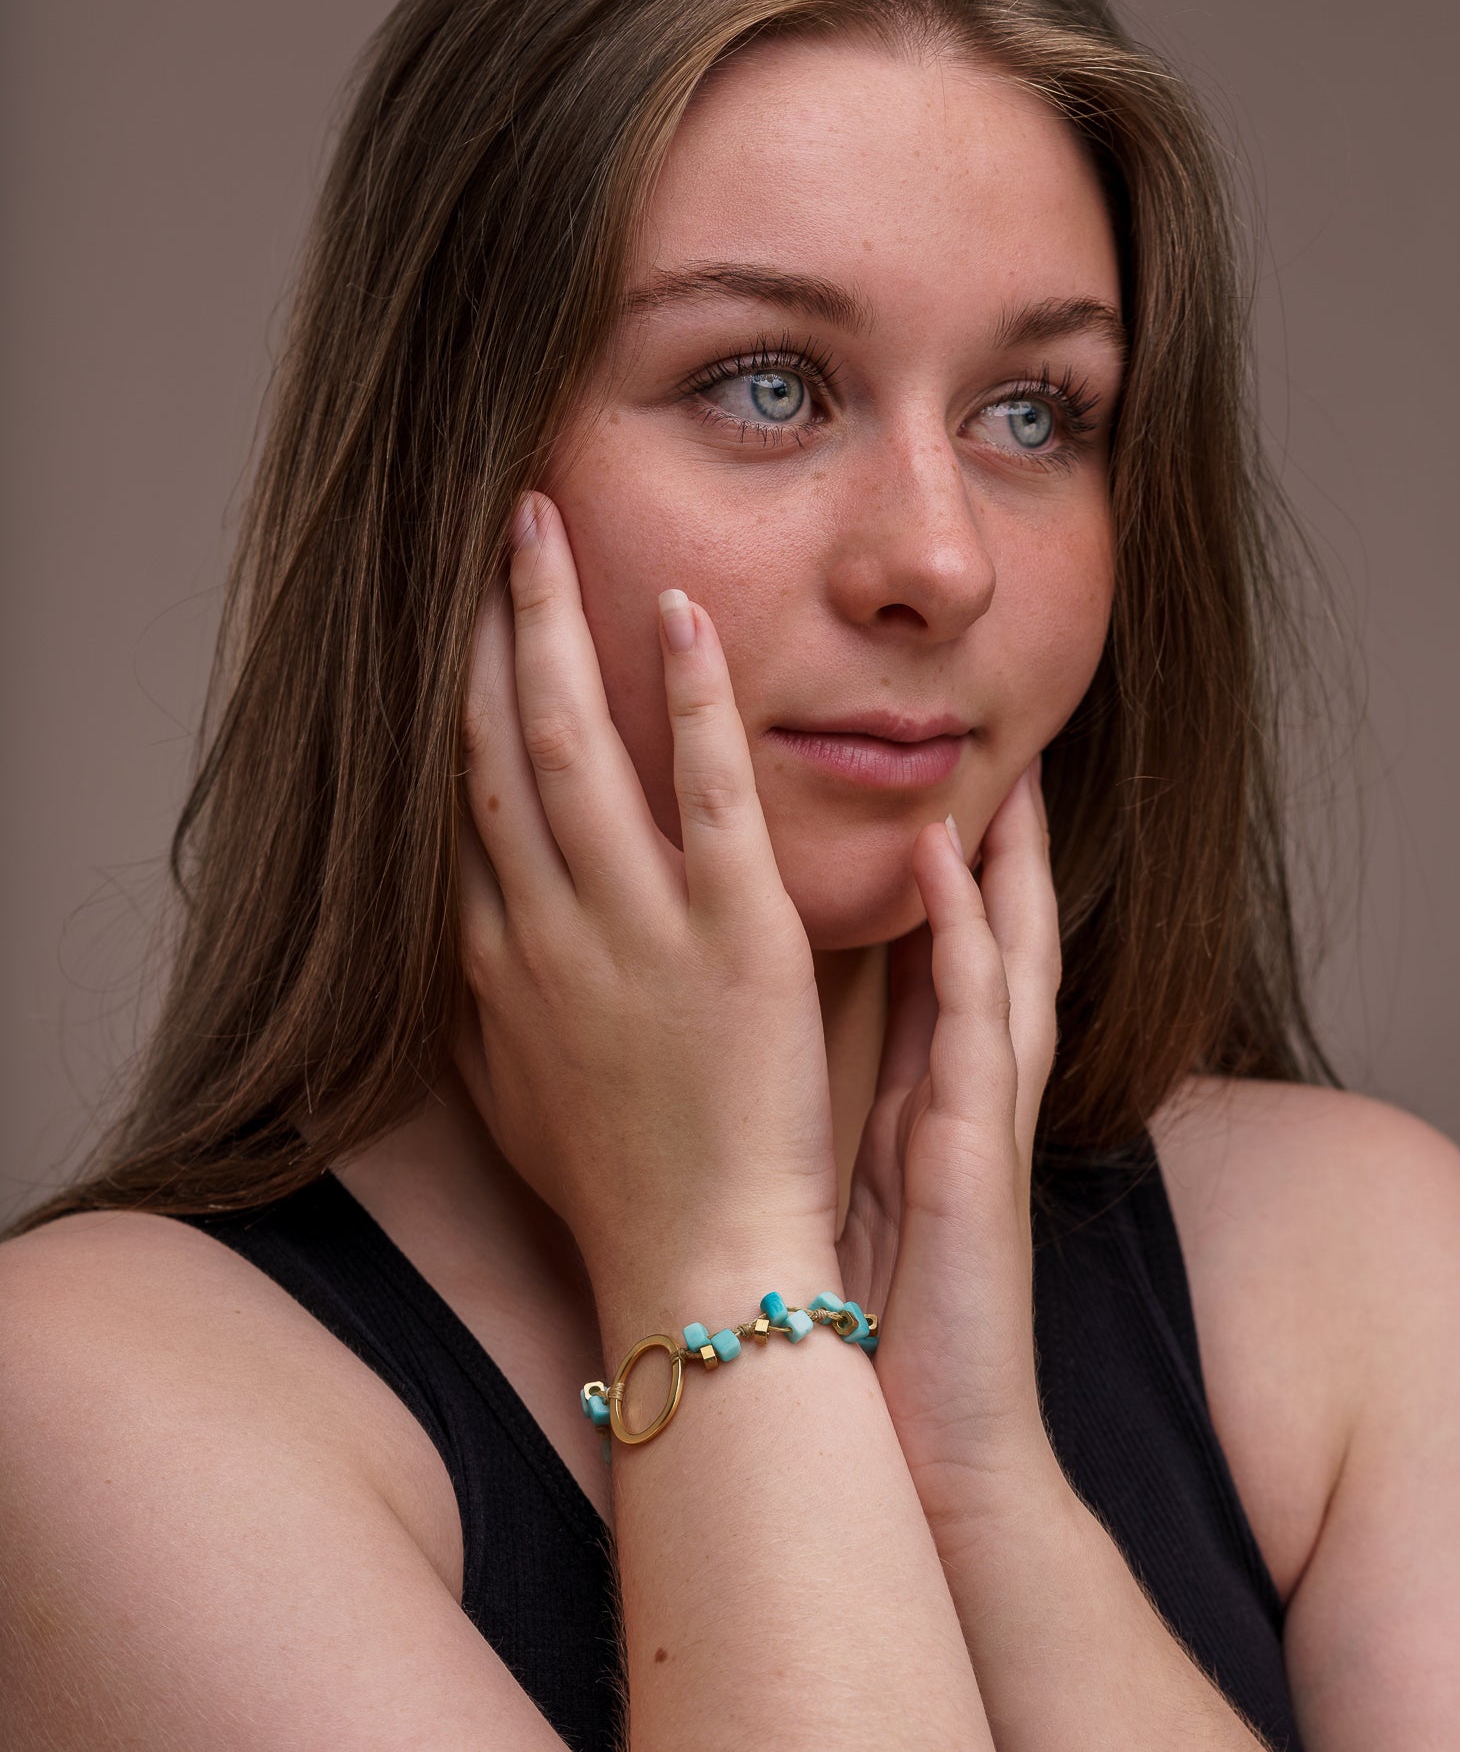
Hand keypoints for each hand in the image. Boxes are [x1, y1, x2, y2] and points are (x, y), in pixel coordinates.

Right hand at [453, 492, 840, 1301]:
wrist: (699, 1262)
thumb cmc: (616, 1187)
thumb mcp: (515, 1094)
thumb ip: (483, 1007)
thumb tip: (459, 937)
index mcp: (497, 961)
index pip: (453, 800)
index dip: (442, 698)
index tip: (446, 625)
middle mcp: (543, 928)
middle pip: (490, 747)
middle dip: (482, 630)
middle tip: (487, 530)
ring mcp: (634, 927)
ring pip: (571, 746)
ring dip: (554, 626)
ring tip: (544, 526)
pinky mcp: (733, 936)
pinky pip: (702, 793)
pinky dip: (688, 698)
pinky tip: (682, 614)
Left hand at [835, 765, 1061, 1522]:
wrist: (911, 1443)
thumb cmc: (859, 1320)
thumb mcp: (837, 1186)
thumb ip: (825, 1107)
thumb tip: (753, 1044)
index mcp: (925, 1093)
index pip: (937, 955)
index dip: (938, 870)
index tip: (909, 783)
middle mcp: (963, 1088)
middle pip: (987, 934)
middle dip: (994, 840)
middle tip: (989, 746)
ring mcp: (980, 1112)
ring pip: (1001, 952)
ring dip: (998, 857)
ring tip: (986, 762)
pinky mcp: (973, 1147)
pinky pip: (975, 1017)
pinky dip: (964, 933)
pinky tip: (940, 862)